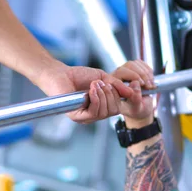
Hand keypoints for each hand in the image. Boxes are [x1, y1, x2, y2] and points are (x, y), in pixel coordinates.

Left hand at [37, 64, 153, 123]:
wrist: (60, 74)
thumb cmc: (78, 75)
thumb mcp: (103, 77)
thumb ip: (116, 85)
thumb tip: (132, 92)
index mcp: (100, 106)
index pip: (117, 108)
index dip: (118, 96)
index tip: (111, 83)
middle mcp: (93, 114)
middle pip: (113, 111)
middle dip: (111, 95)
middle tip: (102, 83)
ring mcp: (85, 117)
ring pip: (104, 113)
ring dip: (102, 95)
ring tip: (95, 84)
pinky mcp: (76, 116)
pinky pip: (93, 113)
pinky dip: (96, 100)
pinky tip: (92, 90)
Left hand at [112, 61, 155, 127]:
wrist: (141, 108)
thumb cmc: (136, 110)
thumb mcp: (137, 109)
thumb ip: (135, 99)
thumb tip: (135, 83)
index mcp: (113, 88)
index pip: (119, 75)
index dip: (132, 77)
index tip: (142, 85)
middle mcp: (117, 78)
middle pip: (127, 67)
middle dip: (141, 75)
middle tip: (149, 86)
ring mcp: (125, 72)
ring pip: (134, 64)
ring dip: (146, 73)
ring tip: (151, 85)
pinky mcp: (133, 69)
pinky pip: (140, 63)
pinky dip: (148, 70)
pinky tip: (151, 80)